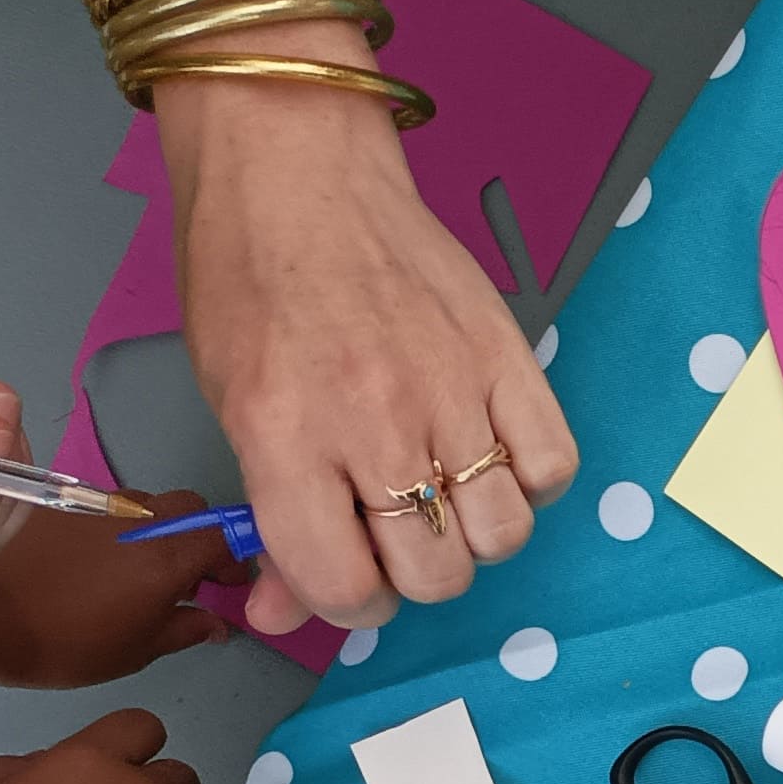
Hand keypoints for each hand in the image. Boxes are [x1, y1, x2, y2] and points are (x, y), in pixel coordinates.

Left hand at [0, 495, 235, 685]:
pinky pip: (107, 508)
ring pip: (147, 504)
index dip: (240, 558)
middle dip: (200, 535)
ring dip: (157, 530)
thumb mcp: (133, 652)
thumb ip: (183, 631)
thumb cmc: (58, 642)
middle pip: (191, 508)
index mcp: (167, 556)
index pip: (227, 534)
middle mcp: (138, 517)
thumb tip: (216, 623)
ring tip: (140, 573)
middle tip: (190, 578)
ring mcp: (97, 505)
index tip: (231, 587)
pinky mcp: (60, 502)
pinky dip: (117, 529)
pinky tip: (97, 564)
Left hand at [161, 44, 575, 632]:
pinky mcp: (509, 359)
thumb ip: (269, 522)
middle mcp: (374, 422)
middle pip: (435, 576)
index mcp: (286, 436)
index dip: (350, 601)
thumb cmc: (252, 280)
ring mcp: (451, 390)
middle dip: (413, 569)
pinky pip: (550, 470)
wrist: (297, 171)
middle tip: (392, 523)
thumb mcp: (231, 408)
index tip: (348, 573)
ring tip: (442, 485)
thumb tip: (276, 612)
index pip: (345, 588)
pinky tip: (488, 449)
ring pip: (501, 536)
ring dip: (473, 530)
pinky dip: (528, 478)